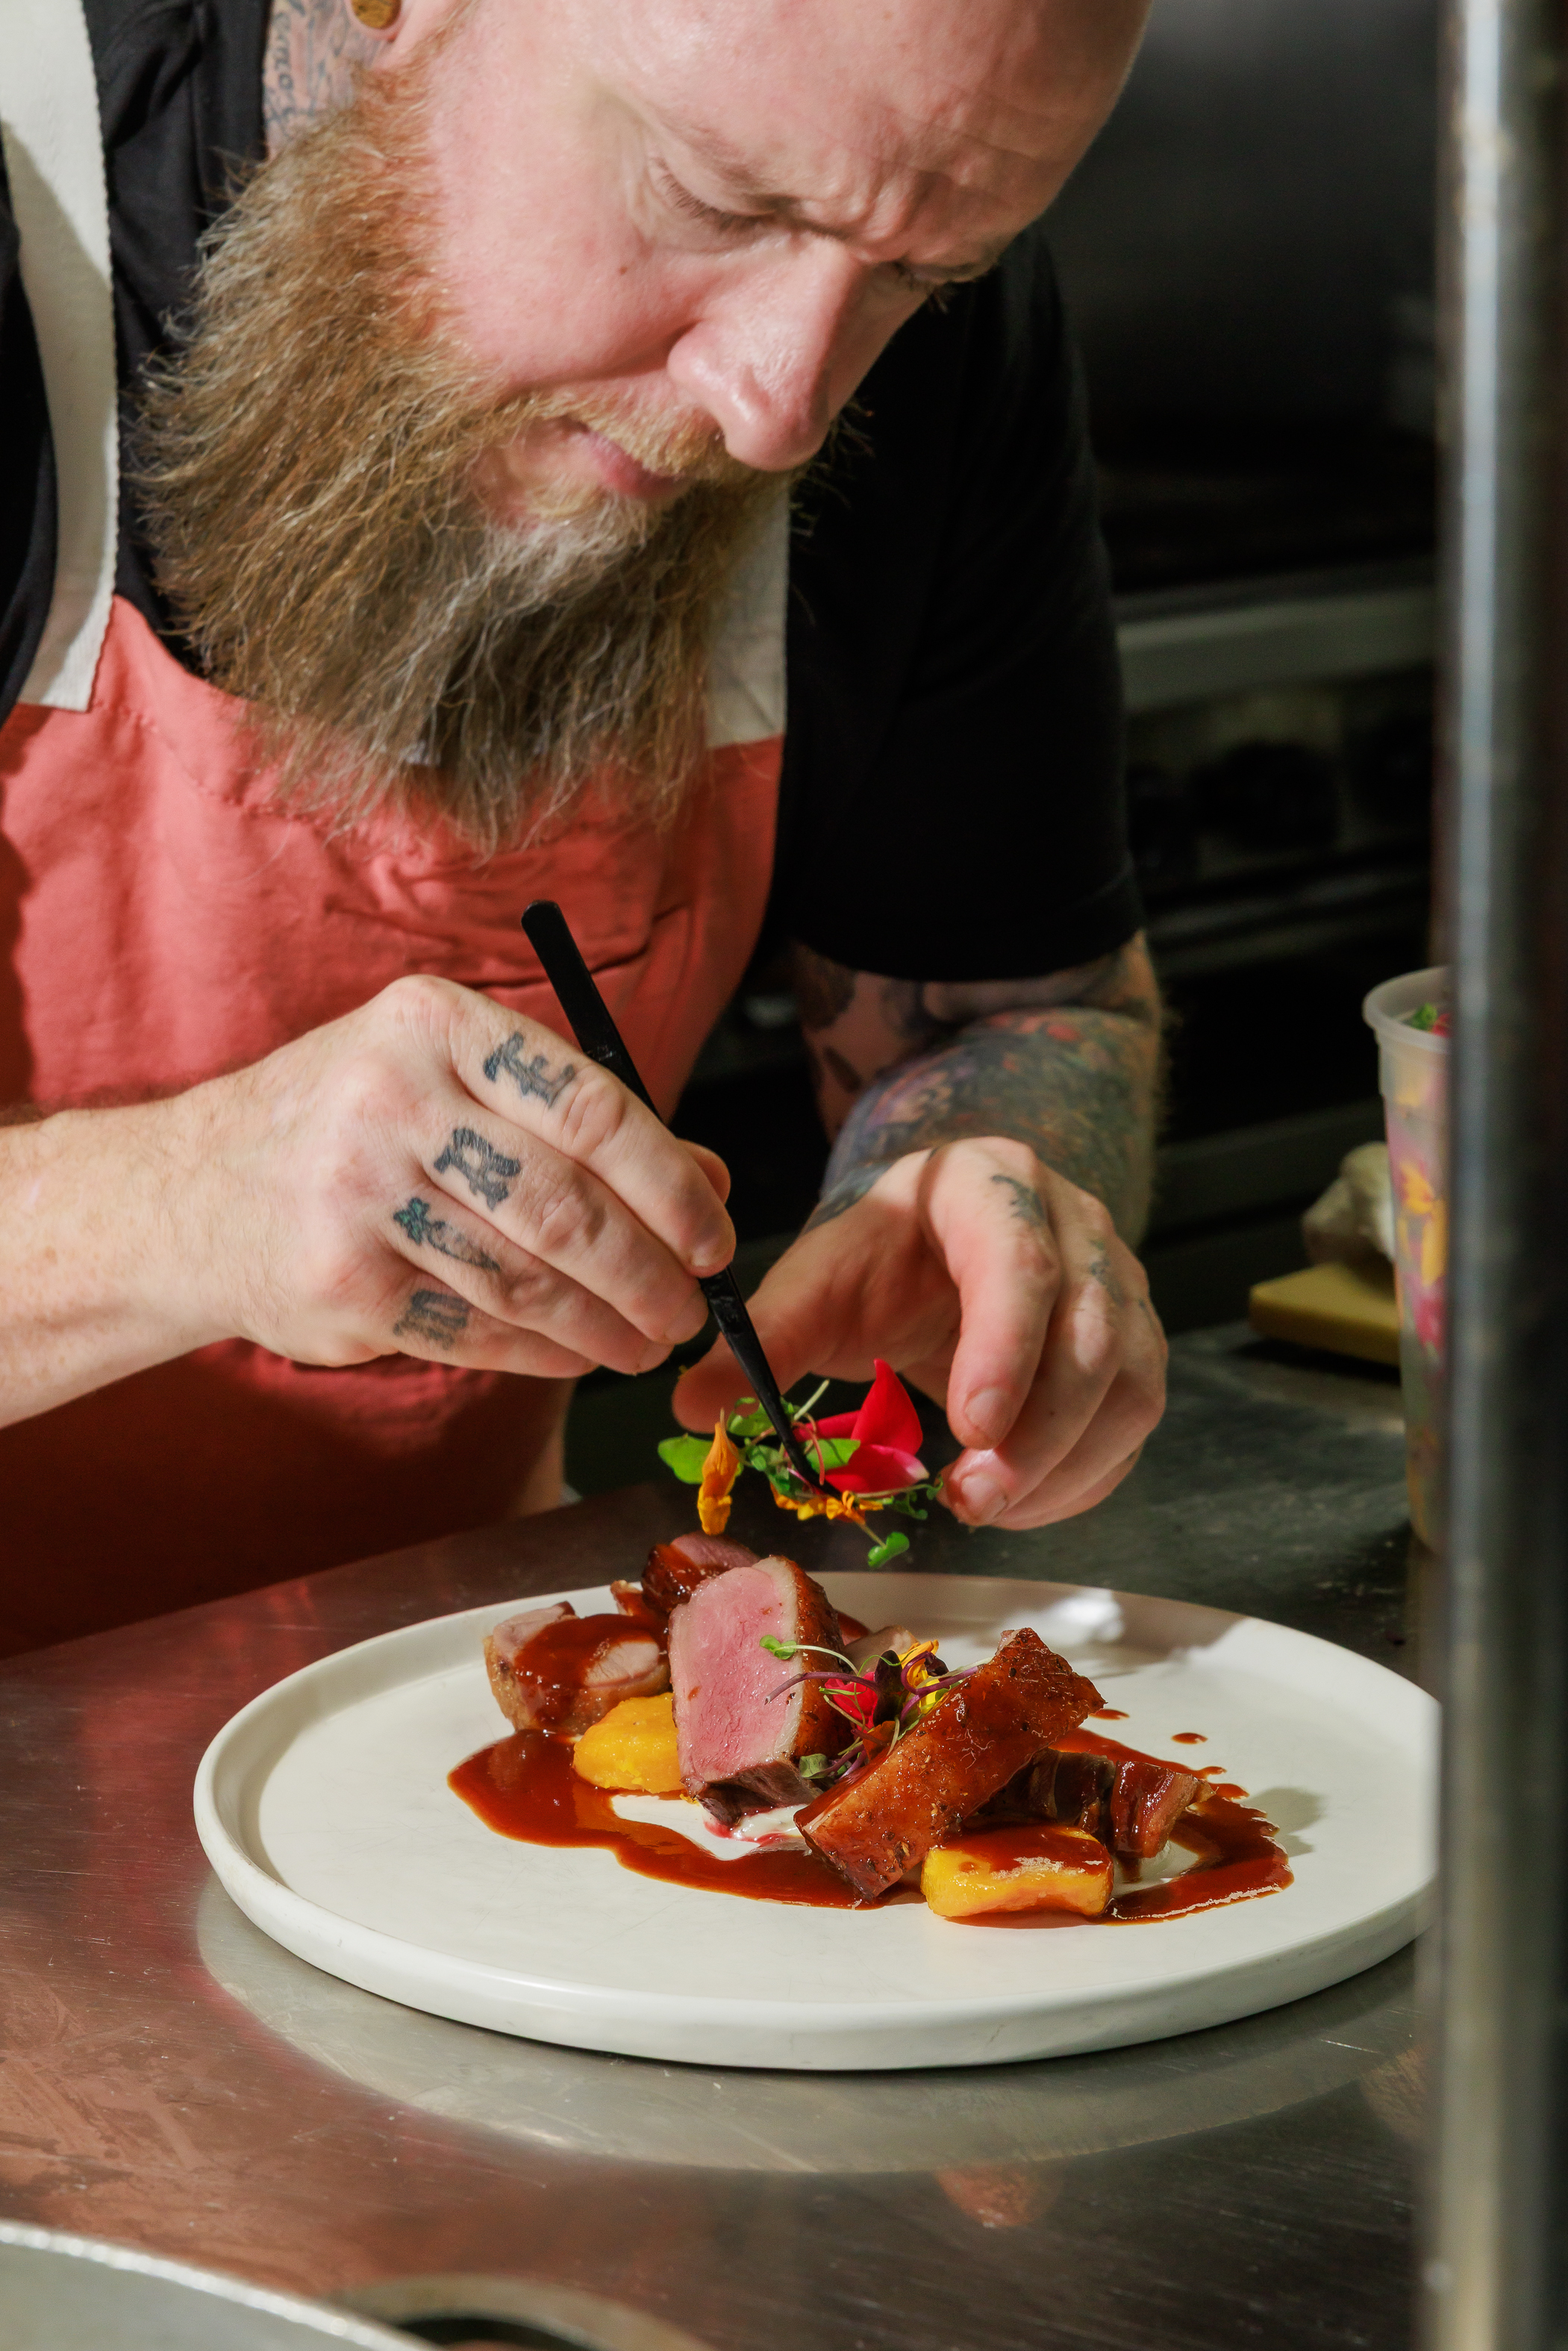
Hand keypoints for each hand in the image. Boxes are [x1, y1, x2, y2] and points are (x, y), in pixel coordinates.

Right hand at [177, 974, 733, 1375]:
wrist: (190, 1193)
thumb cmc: (349, 1124)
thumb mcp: (451, 1080)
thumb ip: (578, 1121)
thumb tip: (710, 1181)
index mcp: (436, 1025)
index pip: (593, 1108)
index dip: (671, 1184)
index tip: (716, 1233)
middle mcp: (391, 1100)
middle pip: (565, 1205)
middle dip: (650, 1272)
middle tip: (691, 1308)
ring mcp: (358, 1196)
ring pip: (525, 1279)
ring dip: (605, 1325)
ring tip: (646, 1342)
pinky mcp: (342, 1286)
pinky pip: (476, 1330)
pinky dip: (543, 1353)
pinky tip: (577, 1355)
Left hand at [674, 1138, 1166, 1528]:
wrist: (942, 1232)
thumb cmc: (882, 1254)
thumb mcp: (817, 1279)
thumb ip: (763, 1337)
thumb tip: (690, 1401)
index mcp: (989, 1187)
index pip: (1020, 1261)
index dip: (1004, 1349)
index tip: (970, 1428)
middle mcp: (1075, 1225)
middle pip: (1090, 1335)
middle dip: (1035, 1434)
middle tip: (968, 1500)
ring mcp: (1118, 1284)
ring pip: (1129, 1383)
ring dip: (1064, 1464)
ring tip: (986, 1508)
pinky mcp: (1134, 1342)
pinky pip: (1135, 1419)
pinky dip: (1085, 1476)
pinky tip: (1020, 1503)